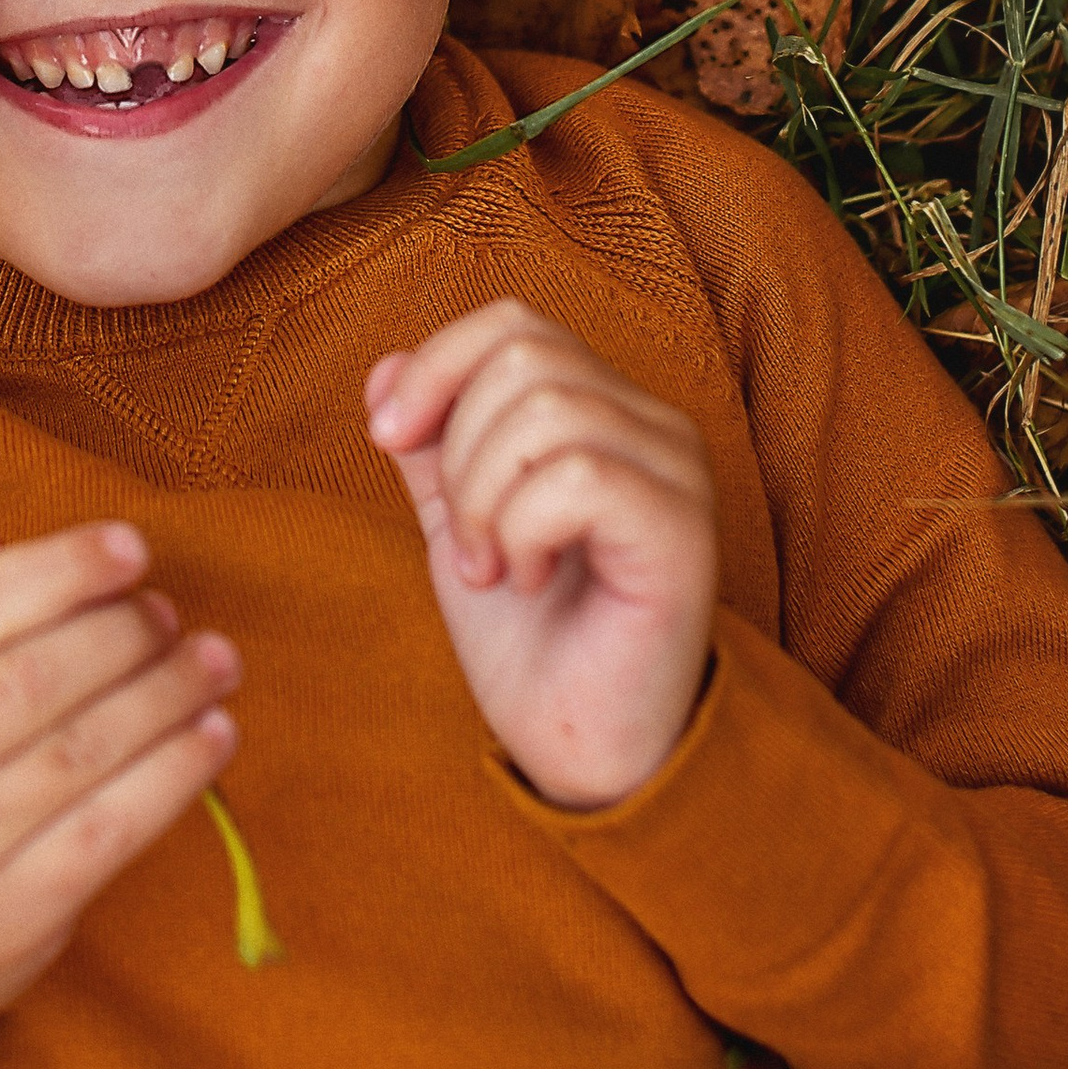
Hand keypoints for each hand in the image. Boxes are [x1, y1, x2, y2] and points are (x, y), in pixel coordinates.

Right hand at [0, 523, 239, 1068]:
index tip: (130, 545)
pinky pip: (114, 826)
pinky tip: (214, 734)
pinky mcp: (13, 915)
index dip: (58, 571)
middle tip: (168, 615)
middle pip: (29, 682)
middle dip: (119, 634)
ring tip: (213, 661)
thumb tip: (115, 573)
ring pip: (82, 750)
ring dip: (166, 693)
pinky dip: (176, 770)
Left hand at [365, 302, 716, 811]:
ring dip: (487, 498)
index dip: (437, 364)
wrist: (577, 744)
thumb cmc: (530, 638)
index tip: (384, 437)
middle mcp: (651, 425)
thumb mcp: (458, 523)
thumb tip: (387, 368)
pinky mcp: (683, 528)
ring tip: (494, 568)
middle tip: (464, 543)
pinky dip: (525, 529)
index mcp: (602, 410)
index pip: (514, 324)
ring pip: (548, 410)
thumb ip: (430, 445)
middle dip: (458, 448)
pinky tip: (530, 579)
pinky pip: (581, 476)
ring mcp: (676, 471)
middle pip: (525, 354)